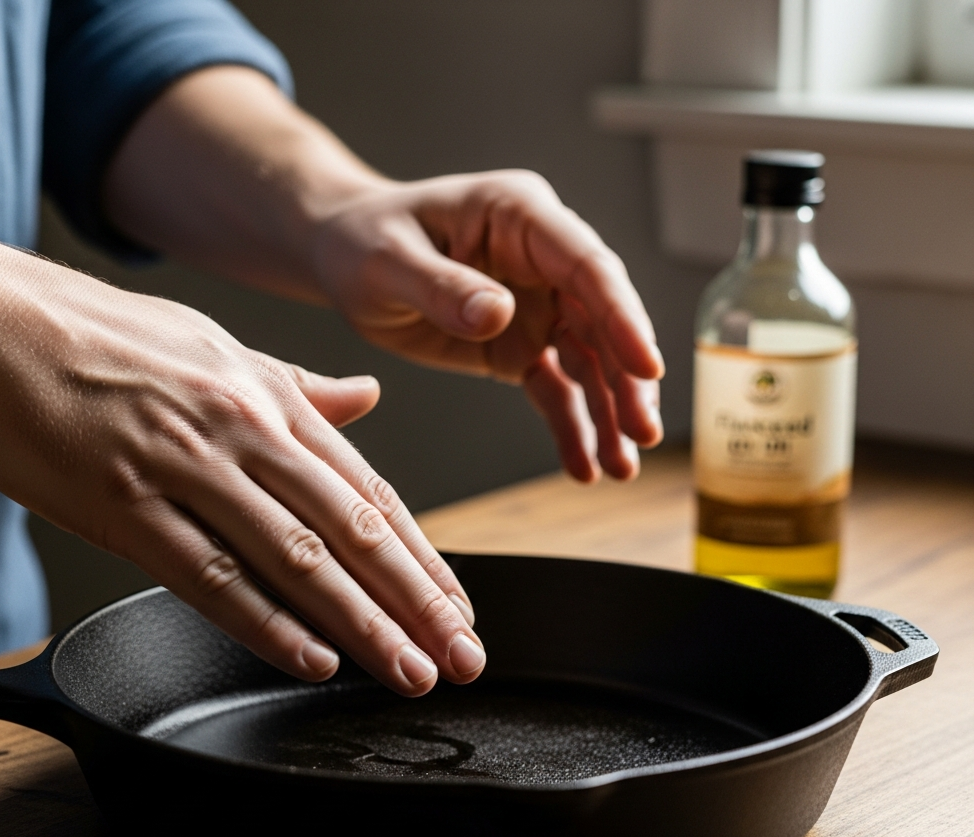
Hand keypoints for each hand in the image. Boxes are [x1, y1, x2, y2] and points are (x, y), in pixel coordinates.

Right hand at [0, 224, 483, 695]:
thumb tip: (367, 398)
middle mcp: (243, 431)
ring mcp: (186, 468)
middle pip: (352, 530)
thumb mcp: (219, 346)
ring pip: (296, 559)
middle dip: (416, 602)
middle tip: (462, 657)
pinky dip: (266, 623)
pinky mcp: (124, 506)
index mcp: (271, 398)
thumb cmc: (102, 336)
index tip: (458, 607)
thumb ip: (300, 385)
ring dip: (361, 624)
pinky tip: (313, 659)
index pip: (370, 491)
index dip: (423, 556)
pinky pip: (210, 575)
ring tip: (409, 671)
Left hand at [101, 67, 663, 484]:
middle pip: (602, 320)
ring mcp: (538, 304)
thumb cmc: (363, 240)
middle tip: (642, 435)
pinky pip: (555, 389)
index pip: (587, 266)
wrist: (343, 258)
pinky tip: (583, 466)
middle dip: (627, 380)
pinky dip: (570, 426)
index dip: (622, 317)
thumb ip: (442, 286)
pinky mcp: (520, 344)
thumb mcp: (389, 261)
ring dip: (608, 413)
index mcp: (520, 216)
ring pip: (589, 361)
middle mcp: (542, 259)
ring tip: (621, 467)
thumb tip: (499, 313)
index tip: (646, 368)